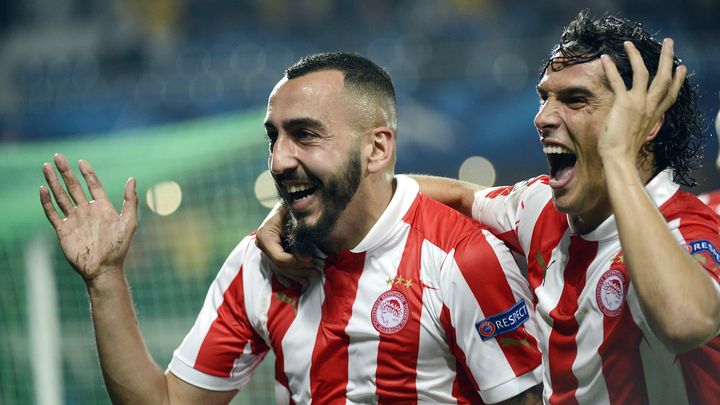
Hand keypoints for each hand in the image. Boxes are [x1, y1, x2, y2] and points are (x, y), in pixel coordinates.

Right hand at [39, 154, 137, 281]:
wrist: (104, 269)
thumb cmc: (119, 248)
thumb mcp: (129, 222)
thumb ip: (130, 200)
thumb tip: (133, 178)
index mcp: (103, 207)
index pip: (93, 185)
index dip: (87, 173)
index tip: (82, 161)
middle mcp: (87, 211)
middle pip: (74, 187)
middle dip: (66, 172)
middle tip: (58, 156)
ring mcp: (74, 220)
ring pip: (61, 196)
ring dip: (54, 182)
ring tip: (46, 168)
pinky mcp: (63, 230)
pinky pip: (53, 213)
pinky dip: (47, 202)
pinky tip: (43, 190)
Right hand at [255, 203, 319, 286]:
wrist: (292, 205)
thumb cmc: (295, 210)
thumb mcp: (297, 221)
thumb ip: (301, 239)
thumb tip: (305, 259)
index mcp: (265, 236)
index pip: (279, 257)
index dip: (295, 262)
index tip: (311, 260)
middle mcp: (262, 245)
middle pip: (280, 265)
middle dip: (299, 270)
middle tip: (317, 269)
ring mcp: (266, 251)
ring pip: (282, 269)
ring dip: (299, 274)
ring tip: (315, 274)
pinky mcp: (273, 254)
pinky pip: (282, 269)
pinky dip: (294, 274)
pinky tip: (304, 280)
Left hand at [598, 39, 685, 162]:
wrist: (619, 159)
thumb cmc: (624, 151)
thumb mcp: (638, 135)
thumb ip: (639, 124)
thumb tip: (634, 122)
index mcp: (654, 115)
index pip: (670, 95)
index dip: (677, 81)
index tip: (681, 69)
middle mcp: (650, 107)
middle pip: (664, 78)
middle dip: (667, 59)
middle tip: (669, 43)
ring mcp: (638, 104)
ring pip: (644, 73)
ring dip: (637, 56)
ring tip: (630, 43)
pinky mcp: (624, 104)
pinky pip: (618, 81)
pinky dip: (611, 68)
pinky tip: (605, 58)